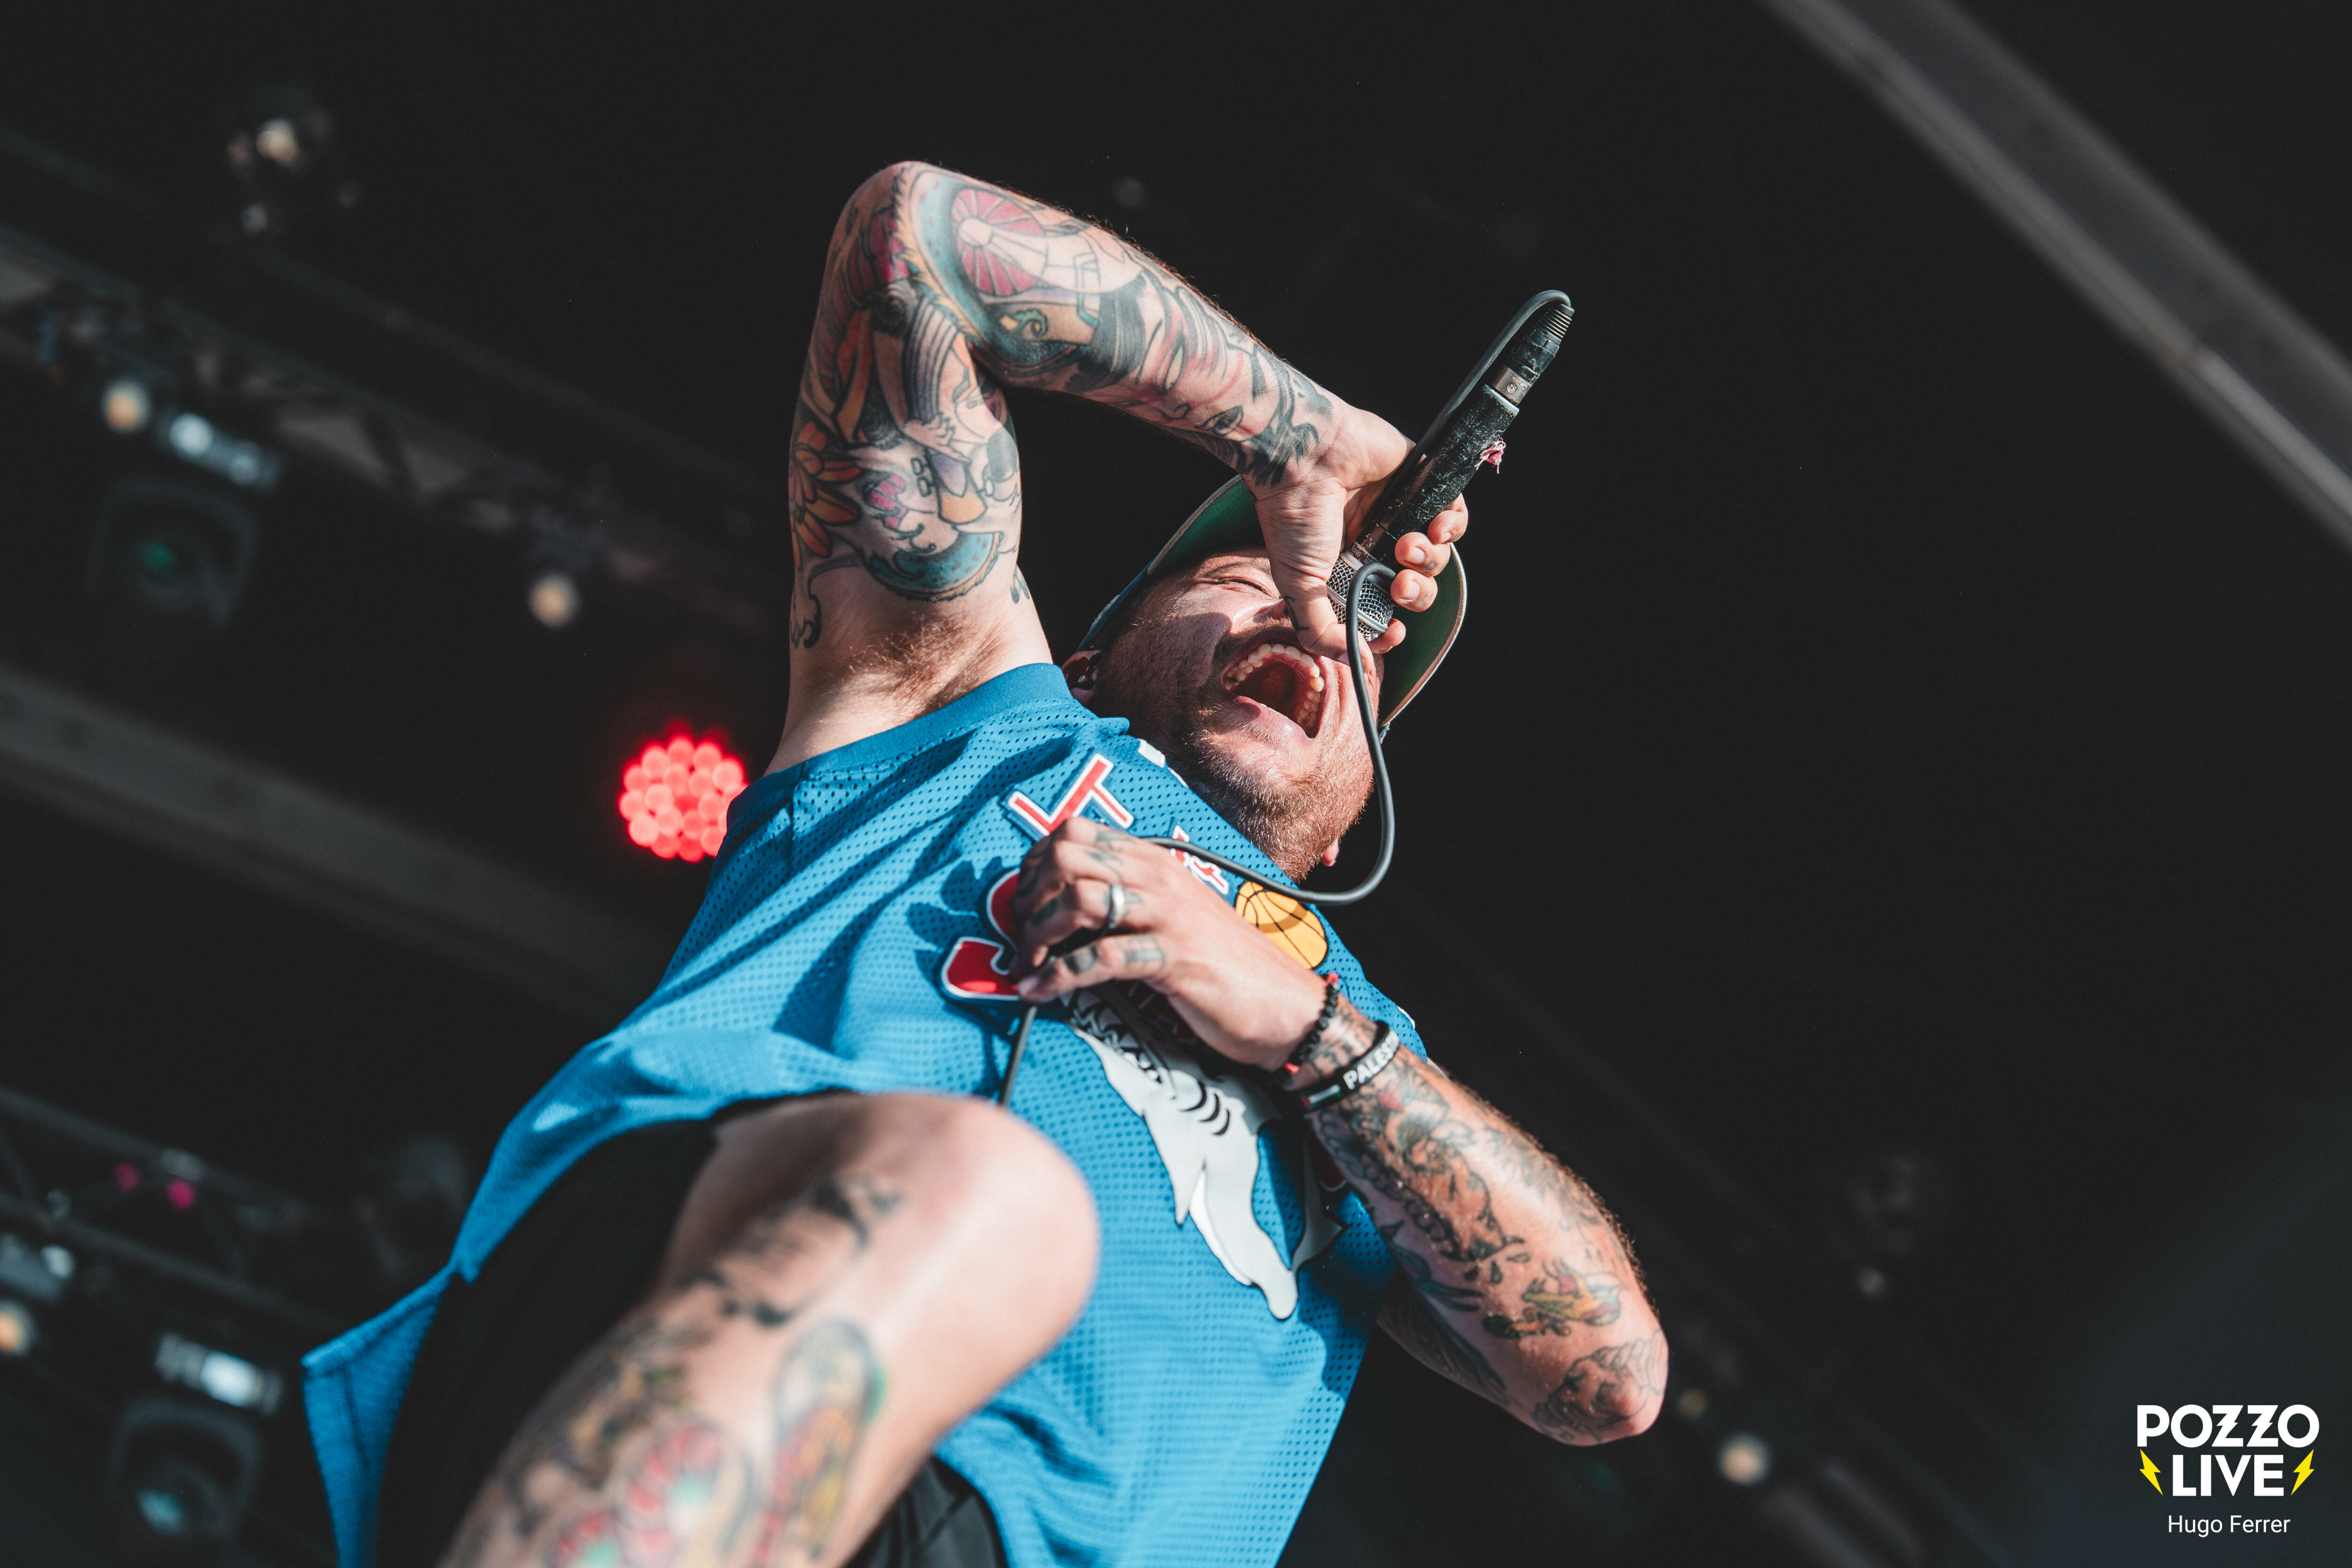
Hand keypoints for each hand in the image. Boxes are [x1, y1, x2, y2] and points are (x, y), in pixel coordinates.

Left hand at [1006, 817, 1326, 1069]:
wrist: (1284, 1005)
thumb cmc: (1225, 965)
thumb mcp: (1174, 917)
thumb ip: (1129, 902)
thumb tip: (1066, 911)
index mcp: (1156, 861)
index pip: (1075, 831)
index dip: (1034, 864)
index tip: (1024, 902)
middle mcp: (1158, 878)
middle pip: (1067, 857)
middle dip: (1028, 898)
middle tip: (1020, 935)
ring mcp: (1168, 915)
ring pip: (1078, 901)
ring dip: (1037, 937)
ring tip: (1024, 966)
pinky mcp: (1174, 958)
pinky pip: (1101, 959)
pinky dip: (1058, 977)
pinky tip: (1038, 993)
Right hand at [1248, 400, 1469, 659]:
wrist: (1302, 458)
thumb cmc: (1293, 519)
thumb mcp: (1298, 588)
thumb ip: (1322, 629)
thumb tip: (1351, 659)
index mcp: (1348, 570)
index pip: (1384, 609)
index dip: (1394, 625)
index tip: (1394, 630)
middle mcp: (1374, 544)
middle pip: (1418, 587)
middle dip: (1417, 594)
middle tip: (1401, 583)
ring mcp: (1398, 514)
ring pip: (1438, 556)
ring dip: (1430, 561)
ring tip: (1408, 547)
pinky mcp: (1419, 485)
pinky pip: (1455, 516)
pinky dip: (1454, 527)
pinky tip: (1438, 528)